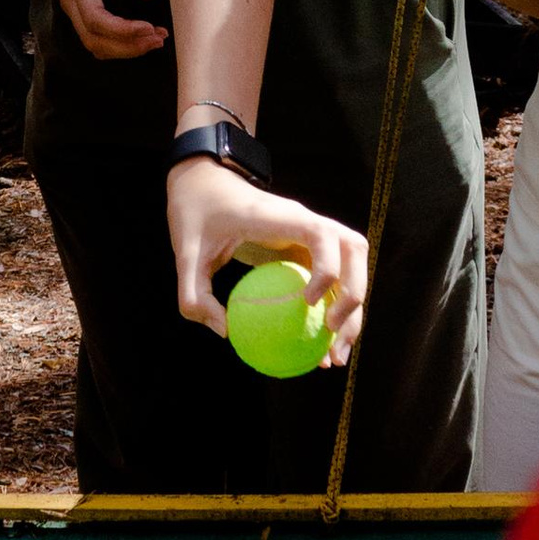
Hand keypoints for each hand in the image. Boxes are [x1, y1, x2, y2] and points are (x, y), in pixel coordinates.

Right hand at [42, 0, 169, 60]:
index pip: (95, 17)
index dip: (122, 31)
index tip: (150, 28)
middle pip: (93, 38)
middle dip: (128, 46)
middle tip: (160, 39)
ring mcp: (71, 5)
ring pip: (93, 43)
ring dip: (124, 49)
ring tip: (155, 40)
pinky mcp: (79, 8)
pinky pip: (94, 36)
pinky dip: (117, 43)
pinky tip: (140, 36)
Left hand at [166, 157, 368, 362]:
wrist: (204, 183)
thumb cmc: (197, 213)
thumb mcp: (184, 252)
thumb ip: (194, 293)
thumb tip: (224, 331)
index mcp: (282, 216)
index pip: (322, 234)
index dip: (327, 268)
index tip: (306, 302)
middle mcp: (306, 222)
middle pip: (354, 252)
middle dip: (353, 297)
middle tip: (333, 341)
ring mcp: (312, 234)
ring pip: (352, 268)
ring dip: (353, 311)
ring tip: (335, 356)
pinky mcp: (309, 248)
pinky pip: (332, 280)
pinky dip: (333, 311)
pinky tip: (320, 349)